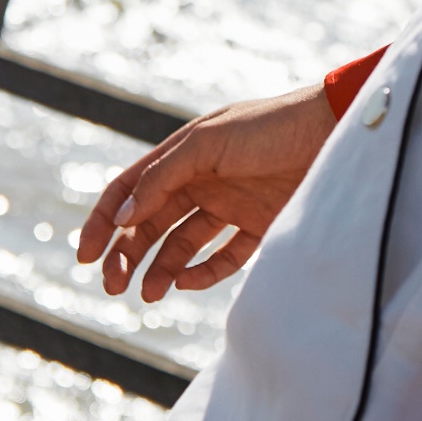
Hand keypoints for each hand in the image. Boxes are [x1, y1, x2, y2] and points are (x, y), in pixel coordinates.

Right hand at [76, 87, 338, 303]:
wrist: (334, 131)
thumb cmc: (271, 127)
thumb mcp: (209, 142)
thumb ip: (164, 176)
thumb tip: (124, 215)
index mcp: (181, 156)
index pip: (130, 191)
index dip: (104, 222)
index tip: (87, 256)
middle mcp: (201, 181)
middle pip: (150, 224)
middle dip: (126, 255)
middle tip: (114, 286)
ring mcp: (230, 204)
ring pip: (181, 244)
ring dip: (159, 269)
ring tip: (148, 293)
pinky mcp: (260, 225)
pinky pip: (223, 257)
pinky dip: (203, 272)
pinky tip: (186, 282)